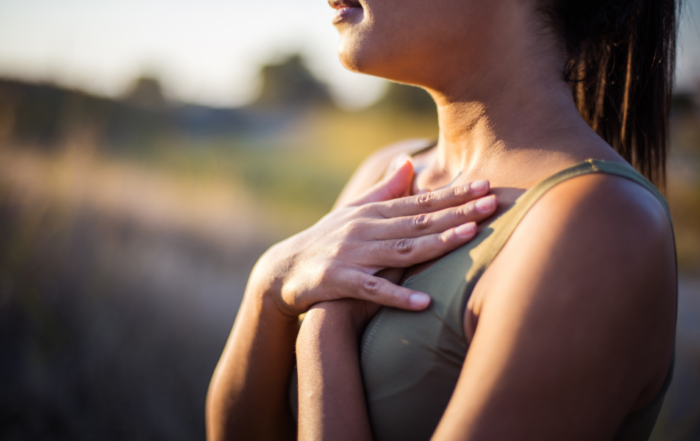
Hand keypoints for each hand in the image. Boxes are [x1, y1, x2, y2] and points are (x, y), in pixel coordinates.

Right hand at [251, 157, 496, 316]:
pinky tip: (424, 303)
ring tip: (469, 237)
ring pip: (401, 249)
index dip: (454, 195)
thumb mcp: (354, 212)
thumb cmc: (326, 239)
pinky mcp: (337, 281)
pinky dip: (397, 296)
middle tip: (492, 203)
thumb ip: (384, 190)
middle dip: (457, 212)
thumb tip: (408, 162)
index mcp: (373, 213)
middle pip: (418, 221)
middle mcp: (365, 229)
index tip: (486, 186)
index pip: (420, 203)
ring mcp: (352, 254)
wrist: (283, 269)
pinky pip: (371, 290)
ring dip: (436, 243)